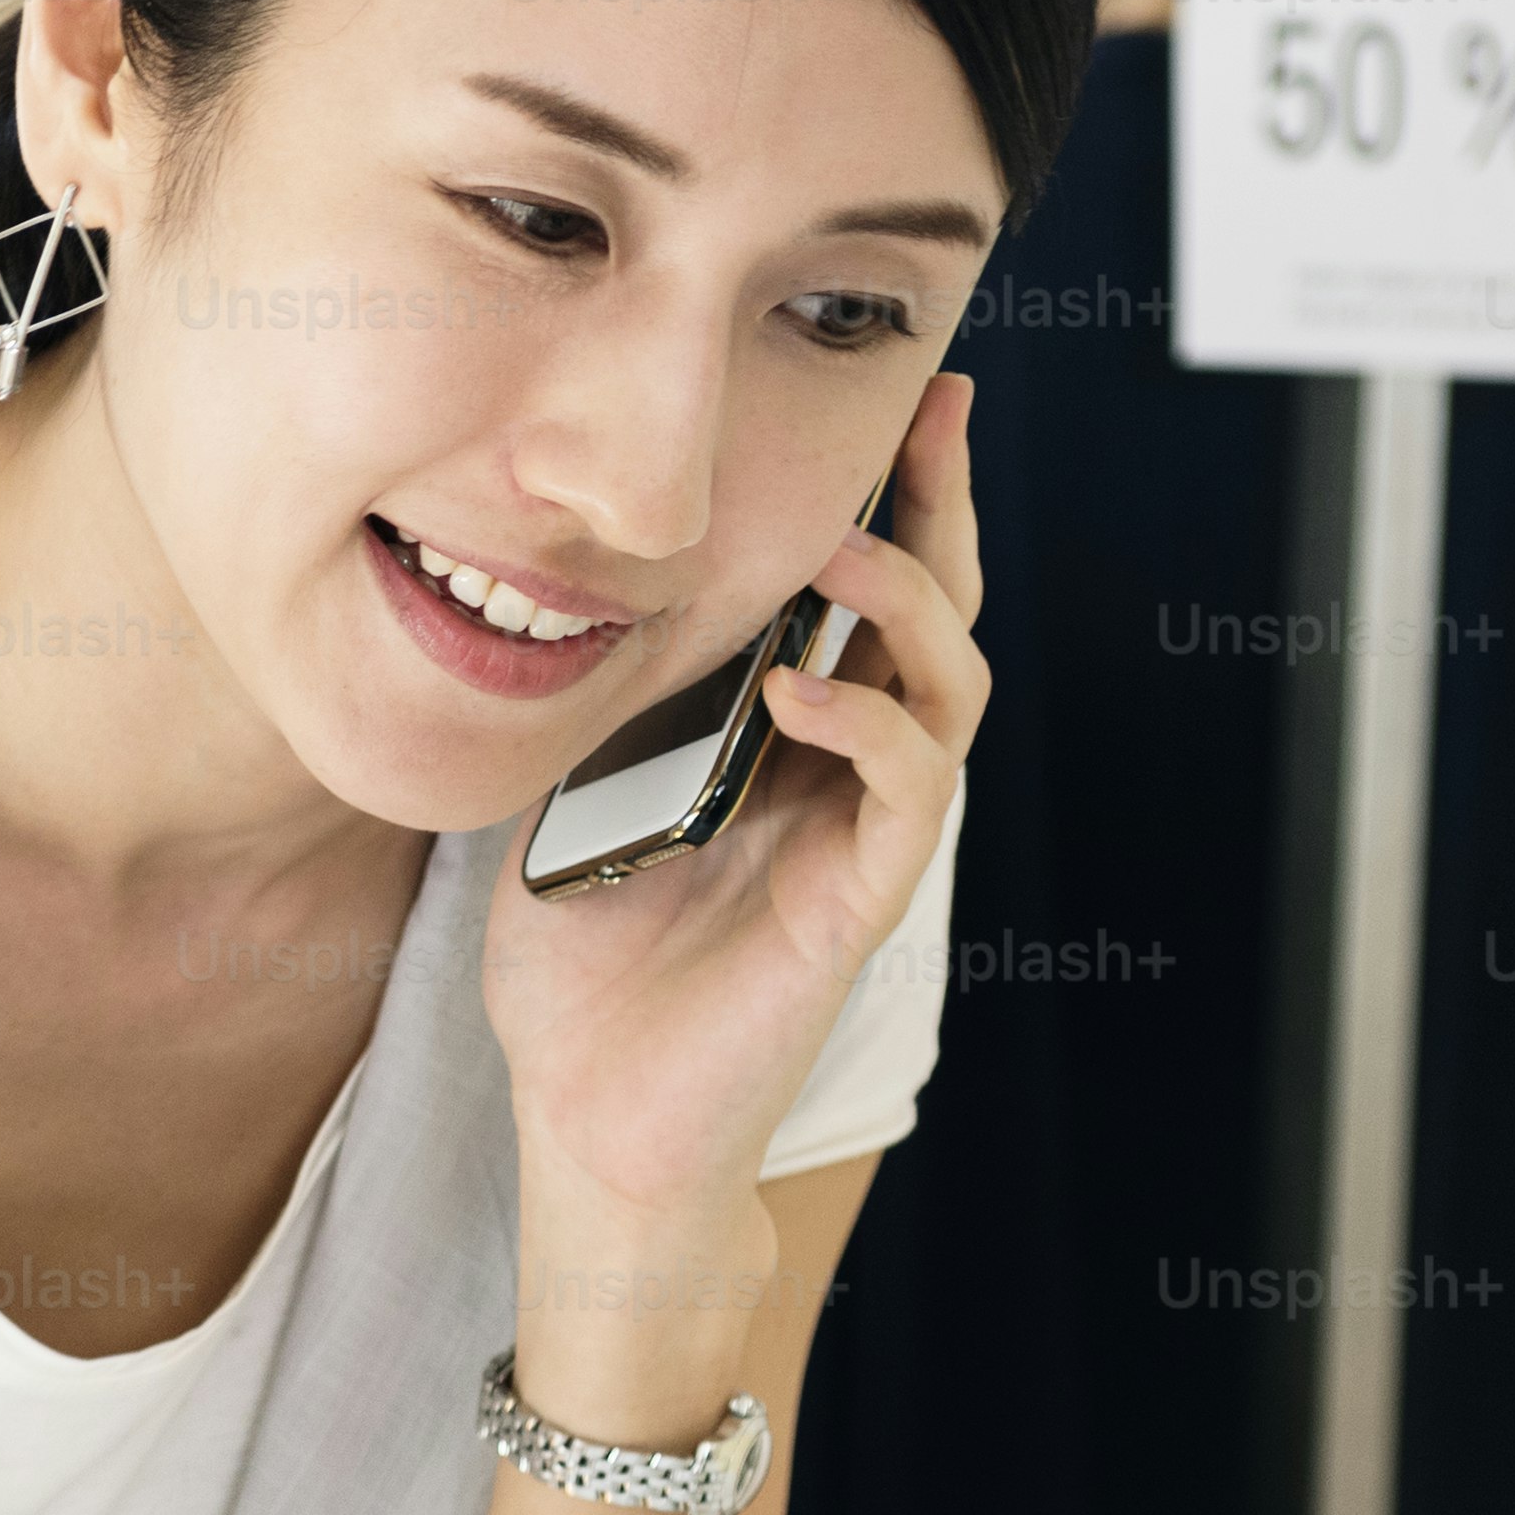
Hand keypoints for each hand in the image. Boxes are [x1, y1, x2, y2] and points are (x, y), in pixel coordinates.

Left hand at [476, 365, 990, 1243]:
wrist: (592, 1120)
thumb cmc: (585, 965)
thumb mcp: (571, 788)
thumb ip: (599, 694)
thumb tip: (565, 578)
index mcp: (788, 737)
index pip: (860, 594)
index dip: (885, 494)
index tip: (892, 394)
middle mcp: (845, 774)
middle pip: (937, 611)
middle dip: (942, 504)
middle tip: (937, 410)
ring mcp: (862, 837)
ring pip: (949, 688)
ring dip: (907, 603)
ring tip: (846, 546)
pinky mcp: (857, 905)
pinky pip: (907, 792)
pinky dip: (866, 728)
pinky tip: (801, 692)